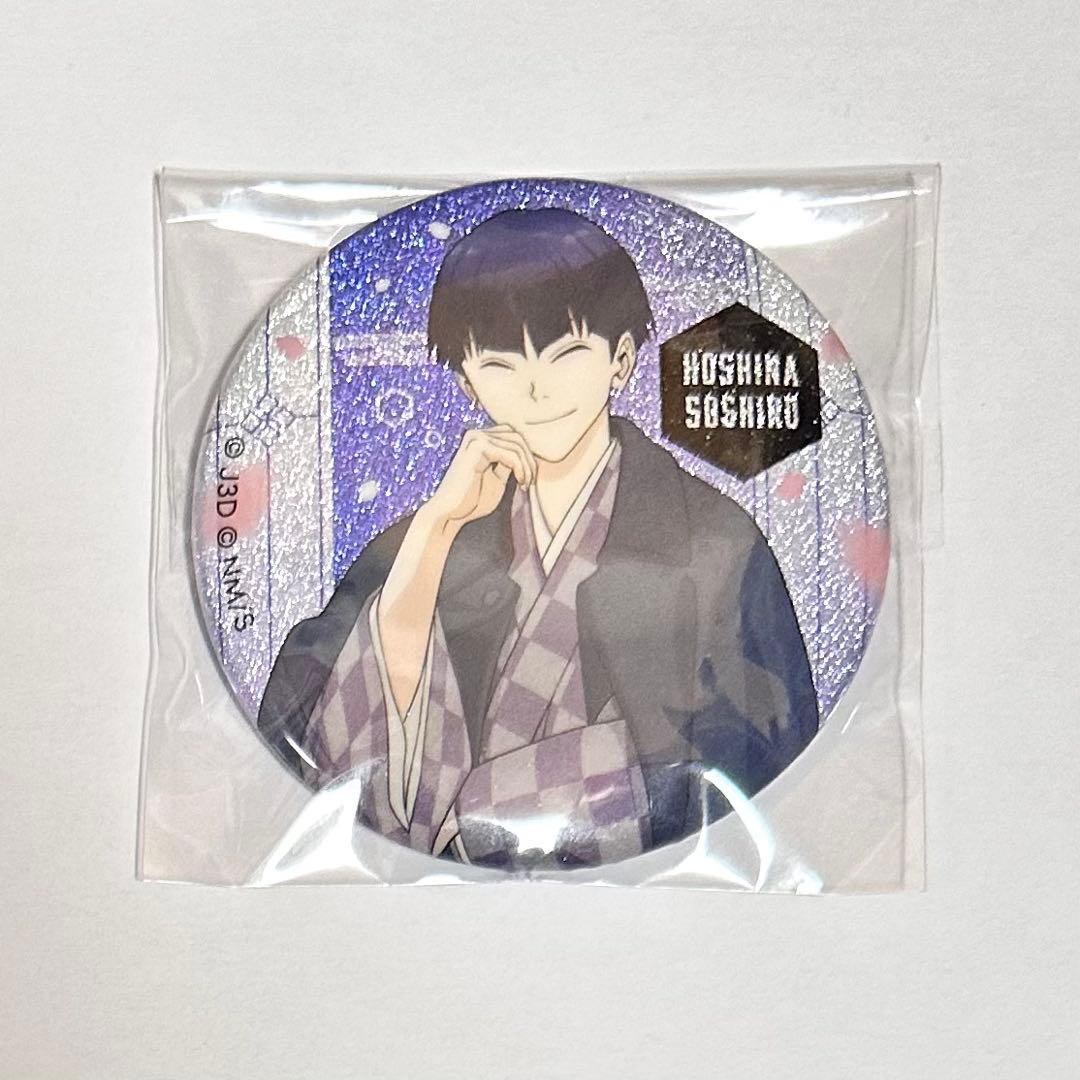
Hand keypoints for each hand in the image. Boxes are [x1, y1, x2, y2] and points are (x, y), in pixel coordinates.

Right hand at [422, 425, 536, 532]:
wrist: (449, 514)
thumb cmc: (471, 500)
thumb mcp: (498, 478)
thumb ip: (510, 464)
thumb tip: (530, 455)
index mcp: (480, 440)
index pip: (513, 437)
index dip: (527, 456)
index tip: (529, 478)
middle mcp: (477, 434)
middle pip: (517, 437)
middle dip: (529, 460)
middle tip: (530, 481)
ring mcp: (476, 438)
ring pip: (517, 444)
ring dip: (527, 466)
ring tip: (525, 484)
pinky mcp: (477, 447)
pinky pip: (511, 454)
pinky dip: (521, 468)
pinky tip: (520, 483)